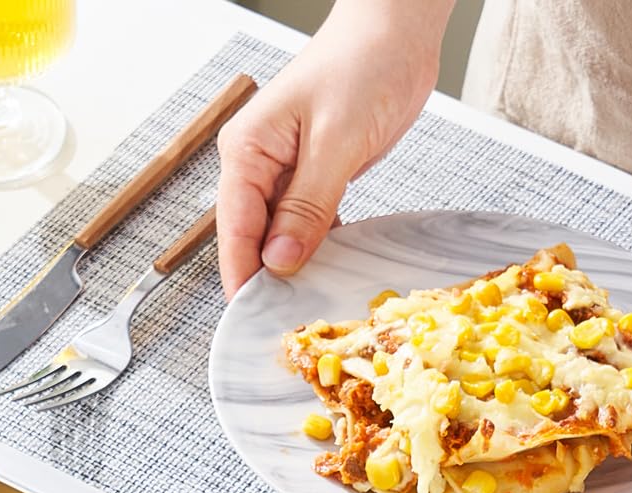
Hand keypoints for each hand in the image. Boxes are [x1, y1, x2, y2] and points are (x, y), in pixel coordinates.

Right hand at [216, 0, 449, 297]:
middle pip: (252, 238)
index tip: (252, 319)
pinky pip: (306, 225)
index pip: (234, 229)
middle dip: (267, 280)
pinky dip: (317, 249)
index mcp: (248, 150)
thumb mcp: (335, 140)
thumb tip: (280, 260)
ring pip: (280, 236)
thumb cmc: (363, 64)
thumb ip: (307, 205)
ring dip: (295, 269)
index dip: (242, 278)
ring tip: (310, 307)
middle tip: (288, 325)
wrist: (396, 29)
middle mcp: (258, 163)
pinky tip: (330, 272)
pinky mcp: (312, 176)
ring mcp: (284, 172)